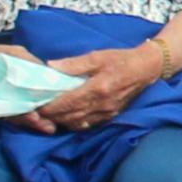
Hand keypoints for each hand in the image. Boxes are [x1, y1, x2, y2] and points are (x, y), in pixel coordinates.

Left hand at [22, 42, 163, 134]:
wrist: (147, 69)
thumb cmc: (121, 59)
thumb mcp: (97, 56)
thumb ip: (73, 64)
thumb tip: (50, 66)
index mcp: (97, 88)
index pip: (66, 103)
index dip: (49, 106)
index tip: (35, 104)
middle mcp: (101, 104)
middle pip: (69, 116)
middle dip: (51, 116)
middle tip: (36, 111)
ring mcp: (106, 113)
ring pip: (77, 123)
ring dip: (61, 122)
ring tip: (49, 116)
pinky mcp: (111, 116)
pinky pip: (88, 125)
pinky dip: (74, 124)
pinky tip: (67, 119)